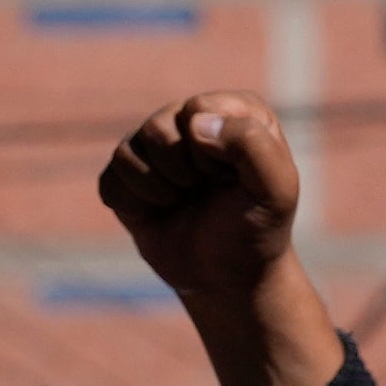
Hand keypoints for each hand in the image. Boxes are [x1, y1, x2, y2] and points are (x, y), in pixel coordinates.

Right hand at [96, 92, 344, 385]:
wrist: (225, 276)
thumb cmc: (256, 229)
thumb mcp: (276, 189)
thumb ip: (251, 144)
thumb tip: (194, 123)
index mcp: (235, 112)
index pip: (198, 109)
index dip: (209, 149)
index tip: (227, 177)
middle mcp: (192, 120)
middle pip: (156, 127)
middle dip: (179, 171)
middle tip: (201, 191)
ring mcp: (155, 149)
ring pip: (126, 152)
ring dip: (155, 190)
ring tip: (181, 202)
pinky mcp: (126, 178)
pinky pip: (109, 180)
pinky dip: (131, 205)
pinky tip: (157, 212)